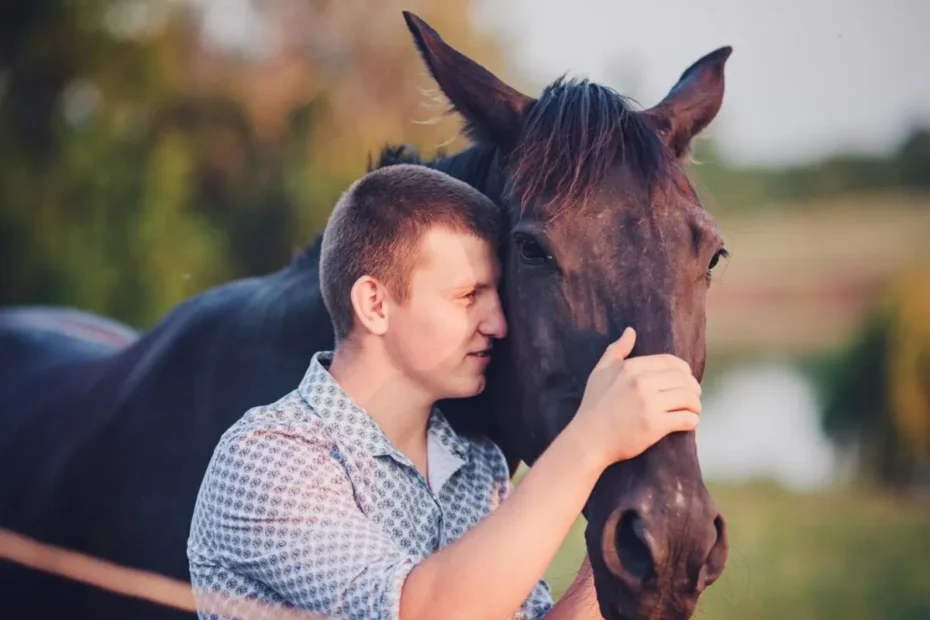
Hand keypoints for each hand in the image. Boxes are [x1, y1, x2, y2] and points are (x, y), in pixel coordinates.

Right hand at [568, 327, 701, 467]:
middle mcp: (642, 383)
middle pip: (684, 380)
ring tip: (693, 410)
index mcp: (631, 368)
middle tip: (692, 397)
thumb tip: (630, 331)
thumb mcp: (600, 372)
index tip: (686, 380)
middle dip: (693, 388)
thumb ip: (616, 350)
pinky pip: (686, 419)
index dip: (684, 370)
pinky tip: (688, 422)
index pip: (671, 362)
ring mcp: (649, 404)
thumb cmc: (594, 406)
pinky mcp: (655, 425)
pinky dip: (692, 421)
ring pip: (689, 398)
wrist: (589, 439)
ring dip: (696, 405)